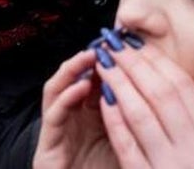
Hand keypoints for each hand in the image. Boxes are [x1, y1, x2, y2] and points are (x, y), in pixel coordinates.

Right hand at [33, 50, 120, 168]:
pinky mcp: (46, 150)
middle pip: (73, 80)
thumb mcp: (128, 140)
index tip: (119, 44)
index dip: (104, 62)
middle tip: (103, 44)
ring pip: (56, 92)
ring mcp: (57, 134)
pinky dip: (65, 98)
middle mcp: (72, 122)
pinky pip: (53, 117)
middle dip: (86, 60)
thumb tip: (147, 80)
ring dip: (71, 71)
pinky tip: (81, 86)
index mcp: (91, 118)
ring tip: (89, 56)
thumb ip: (131, 114)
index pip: (94, 81)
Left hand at [97, 40, 193, 168]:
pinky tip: (104, 99)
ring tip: (106, 63)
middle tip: (116, 45)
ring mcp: (170, 167)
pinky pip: (127, 145)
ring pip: (142, 116)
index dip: (160, 63)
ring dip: (121, 85)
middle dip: (136, 66)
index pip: (184, 90)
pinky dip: (115, 120)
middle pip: (161, 96)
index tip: (141, 45)